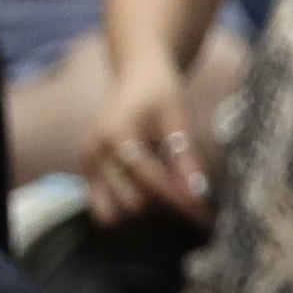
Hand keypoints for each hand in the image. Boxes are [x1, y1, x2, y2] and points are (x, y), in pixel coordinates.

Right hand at [77, 43, 212, 224]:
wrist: (136, 75)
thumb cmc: (160, 92)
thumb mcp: (178, 117)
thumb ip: (186, 155)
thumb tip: (199, 194)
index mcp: (117, 134)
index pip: (150, 181)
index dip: (180, 200)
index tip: (205, 214)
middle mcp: (95, 152)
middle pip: (131, 203)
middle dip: (165, 211)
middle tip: (194, 208)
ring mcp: (87, 164)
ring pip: (113, 214)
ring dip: (144, 217)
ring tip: (171, 204)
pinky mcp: (88, 173)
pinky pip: (103, 209)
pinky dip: (129, 212)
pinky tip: (154, 201)